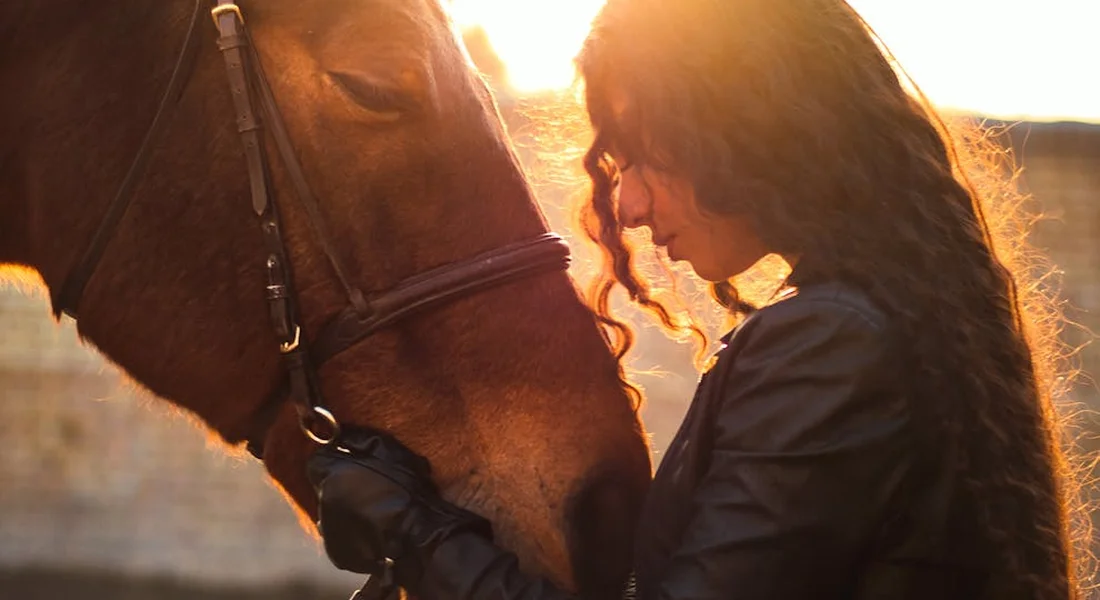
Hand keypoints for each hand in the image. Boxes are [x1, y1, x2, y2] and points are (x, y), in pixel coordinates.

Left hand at [307, 427, 492, 590]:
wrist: (419, 537)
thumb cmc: (408, 491)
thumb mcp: (388, 450)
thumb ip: (359, 440)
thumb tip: (342, 434)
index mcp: (332, 478)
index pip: (318, 461)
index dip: (335, 460)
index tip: (351, 462)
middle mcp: (323, 506)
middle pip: (324, 488)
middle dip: (340, 486)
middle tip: (370, 487)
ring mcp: (329, 533)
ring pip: (330, 514)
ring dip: (345, 510)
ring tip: (375, 510)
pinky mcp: (338, 555)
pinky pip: (341, 537)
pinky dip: (352, 533)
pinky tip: (374, 529)